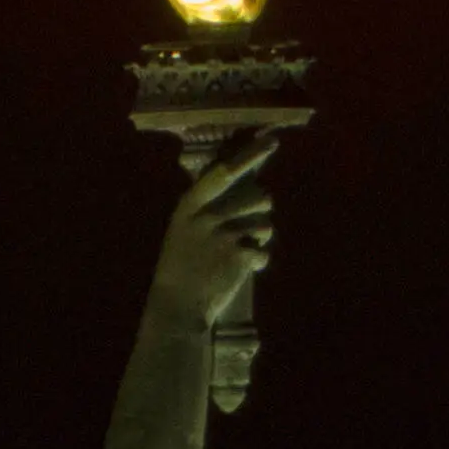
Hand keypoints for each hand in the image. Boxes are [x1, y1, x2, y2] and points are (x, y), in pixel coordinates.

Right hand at [159, 137, 278, 321]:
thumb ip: (206, 208)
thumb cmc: (180, 267)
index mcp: (190, 206)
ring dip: (260, 237)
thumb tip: (240, 185)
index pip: (225, 172)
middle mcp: (208, 216)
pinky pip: (263, 252)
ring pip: (265, 224)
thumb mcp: (183, 230)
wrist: (177, 306)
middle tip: (249, 225)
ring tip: (242, 249)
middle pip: (258, 197)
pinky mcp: (239, 258)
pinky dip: (258, 262)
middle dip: (262, 209)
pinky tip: (242, 269)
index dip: (250, 155)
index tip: (272, 142)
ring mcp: (225, 237)